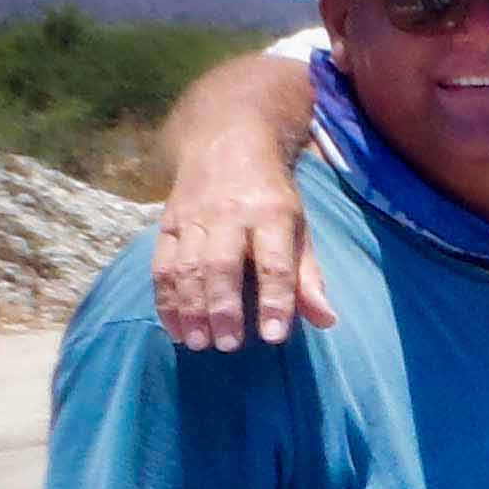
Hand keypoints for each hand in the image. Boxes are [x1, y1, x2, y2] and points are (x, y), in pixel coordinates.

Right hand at [152, 132, 334, 351]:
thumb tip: (326, 320)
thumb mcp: (298, 228)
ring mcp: (194, 218)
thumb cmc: (270, 198)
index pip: (274, 263)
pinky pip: (161, 264)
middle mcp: (228, 215)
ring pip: (186, 266)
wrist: (226, 142)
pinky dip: (165, 299)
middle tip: (227, 346)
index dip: (275, 301)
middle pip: (222, 265)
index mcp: (270, 215)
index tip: (273, 337)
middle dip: (222, 308)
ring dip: (189, 308)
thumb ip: (309, 277)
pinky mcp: (168, 223)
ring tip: (198, 343)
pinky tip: (174, 328)